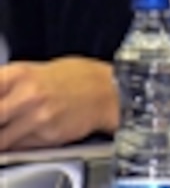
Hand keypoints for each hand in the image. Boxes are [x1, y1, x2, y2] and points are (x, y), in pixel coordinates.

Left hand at [0, 57, 117, 149]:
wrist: (111, 91)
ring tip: (19, 125)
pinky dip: (21, 143)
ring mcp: (37, 118)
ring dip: (6, 135)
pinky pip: (20, 147)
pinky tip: (34, 129)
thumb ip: (7, 86)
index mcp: (19, 74)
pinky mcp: (47, 138)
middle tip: (6, 118)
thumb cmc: (79, 78)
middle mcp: (27, 95)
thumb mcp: (36, 70)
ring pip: (1, 140)